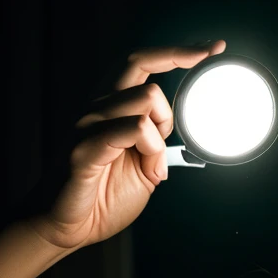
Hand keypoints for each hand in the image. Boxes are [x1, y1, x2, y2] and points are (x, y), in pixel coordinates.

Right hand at [26, 39, 226, 250]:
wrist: (65, 228)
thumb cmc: (100, 200)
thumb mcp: (144, 175)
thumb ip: (157, 151)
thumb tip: (169, 142)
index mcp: (111, 108)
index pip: (141, 63)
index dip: (177, 52)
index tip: (211, 49)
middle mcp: (98, 108)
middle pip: (140, 64)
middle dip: (174, 78)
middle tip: (177, 119)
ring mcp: (88, 124)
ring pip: (144, 100)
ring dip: (161, 134)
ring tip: (150, 165)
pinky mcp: (85, 147)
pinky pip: (131, 128)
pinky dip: (150, 148)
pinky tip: (147, 168)